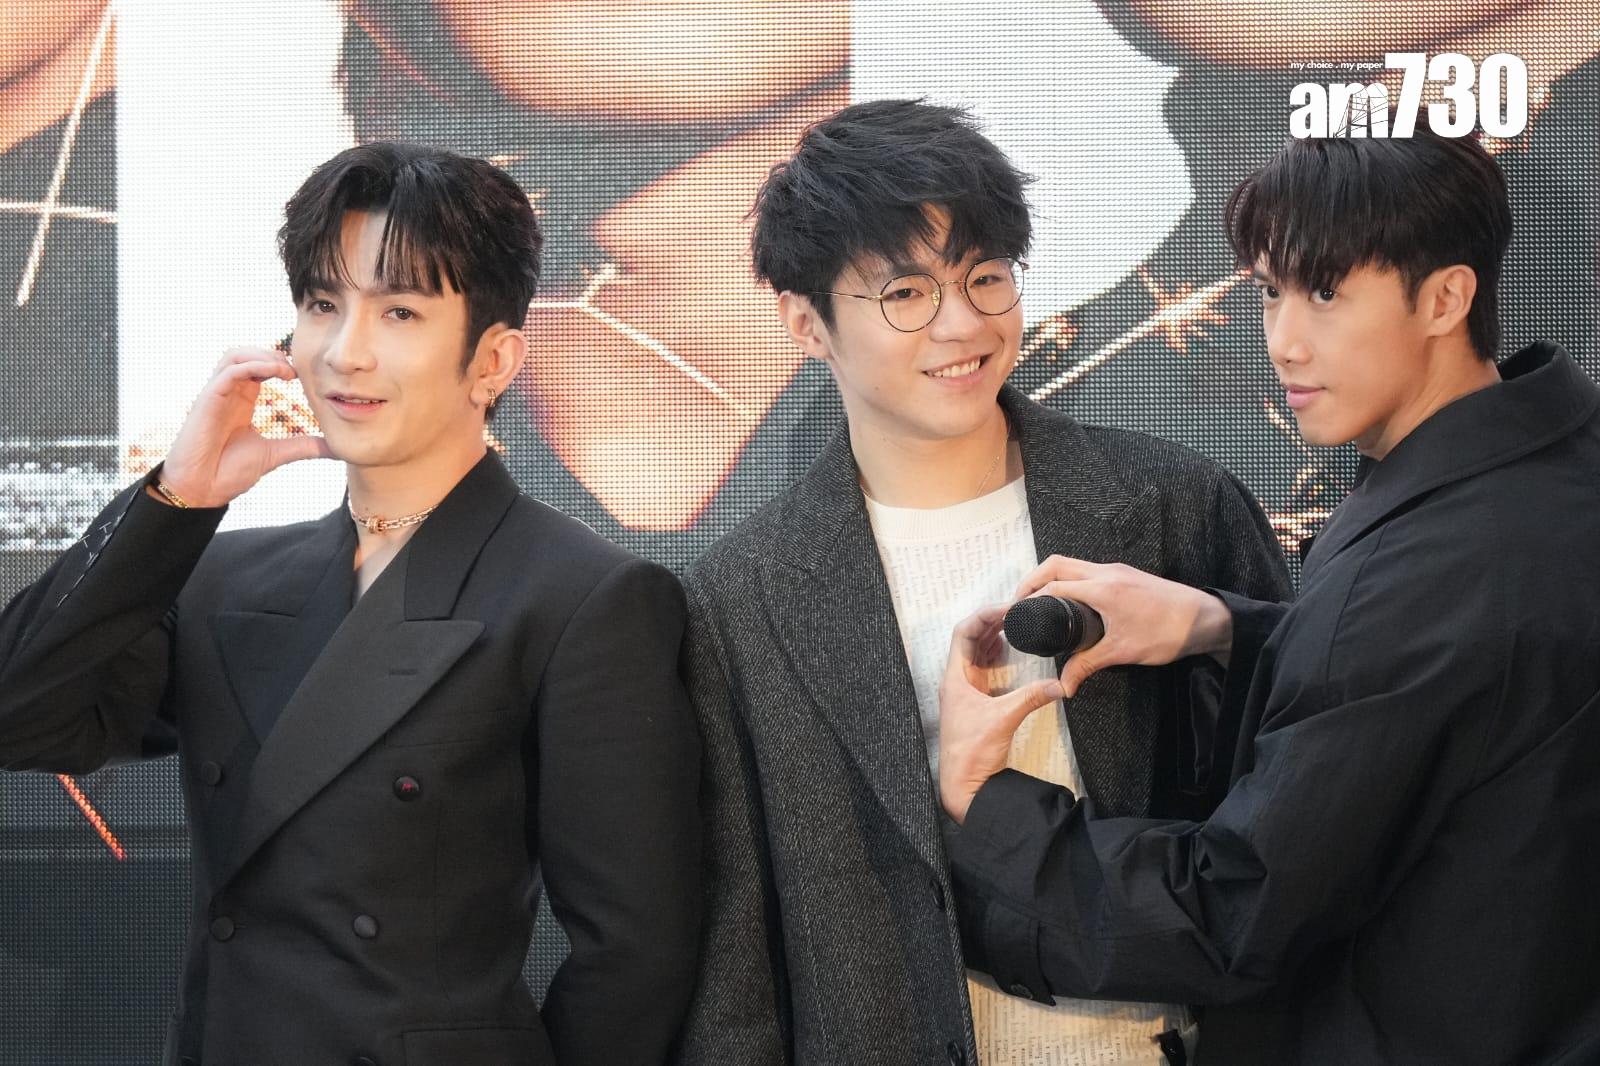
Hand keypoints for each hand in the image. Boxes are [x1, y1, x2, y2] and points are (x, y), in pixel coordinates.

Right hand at [157, 347, 331, 507]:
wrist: (202, 490)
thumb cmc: (228, 471)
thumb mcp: (275, 454)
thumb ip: (304, 447)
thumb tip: (337, 449)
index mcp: (241, 400)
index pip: (259, 367)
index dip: (280, 364)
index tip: (303, 376)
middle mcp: (227, 393)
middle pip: (246, 354)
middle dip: (273, 355)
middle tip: (296, 371)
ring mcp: (215, 395)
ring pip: (234, 356)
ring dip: (262, 356)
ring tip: (286, 371)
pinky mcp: (206, 401)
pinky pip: (227, 372)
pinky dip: (251, 366)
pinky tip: (274, 374)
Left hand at [938, 604, 1064, 823]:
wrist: (966, 785)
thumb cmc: (972, 754)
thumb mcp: (1005, 718)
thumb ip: (1032, 697)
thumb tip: (1060, 685)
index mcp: (955, 678)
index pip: (963, 633)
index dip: (984, 616)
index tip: (1008, 608)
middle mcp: (956, 682)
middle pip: (969, 639)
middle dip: (991, 622)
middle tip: (1015, 611)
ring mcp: (964, 692)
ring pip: (974, 653)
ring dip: (991, 637)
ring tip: (1012, 624)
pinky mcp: (974, 703)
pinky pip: (981, 670)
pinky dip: (993, 656)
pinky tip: (1006, 652)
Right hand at [1014, 556, 1233, 697]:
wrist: (1206, 618)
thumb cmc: (1168, 632)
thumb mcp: (1123, 652)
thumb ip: (1087, 665)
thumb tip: (1064, 685)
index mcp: (1103, 588)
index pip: (1053, 586)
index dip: (1029, 599)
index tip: (1015, 614)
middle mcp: (1106, 572)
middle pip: (1056, 564)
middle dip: (1032, 580)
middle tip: (1019, 602)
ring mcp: (1116, 570)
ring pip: (1071, 564)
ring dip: (1050, 577)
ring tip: (1038, 600)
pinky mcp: (1125, 574)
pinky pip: (1087, 569)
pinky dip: (1069, 579)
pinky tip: (1067, 601)